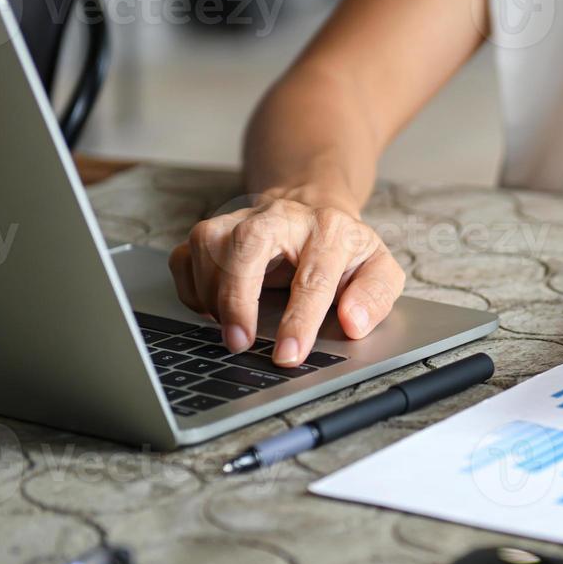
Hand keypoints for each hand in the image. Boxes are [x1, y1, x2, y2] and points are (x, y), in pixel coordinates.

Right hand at [167, 194, 405, 365]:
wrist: (313, 208)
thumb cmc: (343, 249)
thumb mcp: (378, 268)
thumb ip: (375, 296)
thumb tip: (353, 322)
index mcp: (331, 230)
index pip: (314, 277)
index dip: (300, 320)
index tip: (289, 355)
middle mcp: (282, 218)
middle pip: (247, 245)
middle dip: (238, 297)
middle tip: (240, 342)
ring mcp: (241, 218)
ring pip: (208, 246)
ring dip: (213, 295)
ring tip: (233, 327)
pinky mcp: (212, 228)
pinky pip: (184, 255)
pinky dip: (190, 288)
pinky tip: (212, 308)